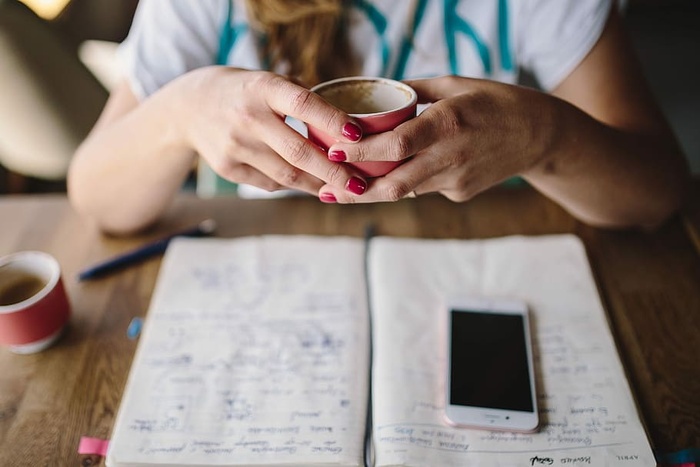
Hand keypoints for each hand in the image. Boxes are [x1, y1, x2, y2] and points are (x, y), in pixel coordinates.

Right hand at [175, 67, 368, 195]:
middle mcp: (248, 117)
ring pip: (287, 176)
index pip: (305, 105)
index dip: (334, 121)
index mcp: (263, 88)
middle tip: (360, 185)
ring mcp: (236, 146)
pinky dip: (293, 186)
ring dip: (319, 185)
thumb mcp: (269, 81)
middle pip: (300, 152)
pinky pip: (271, 184)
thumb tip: (349, 127)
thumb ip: (304, 99)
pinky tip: (309, 184)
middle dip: (334, 172)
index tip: (359, 136)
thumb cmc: (244, 93)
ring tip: (342, 190)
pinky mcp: (228, 168)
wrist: (189, 107)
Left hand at [316, 76, 553, 202]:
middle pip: (395, 184)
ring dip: (373, 191)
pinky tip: (396, 174)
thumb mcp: (454, 84)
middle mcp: (452, 156)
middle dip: (356, 190)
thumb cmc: (494, 102)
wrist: (538, 135)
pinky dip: (407, 181)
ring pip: (405, 191)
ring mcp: (457, 180)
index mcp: (449, 122)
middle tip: (326, 188)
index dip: (363, 152)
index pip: (397, 144)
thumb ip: (414, 91)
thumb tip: (376, 93)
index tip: (335, 151)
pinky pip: (424, 188)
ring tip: (343, 189)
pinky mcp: (460, 194)